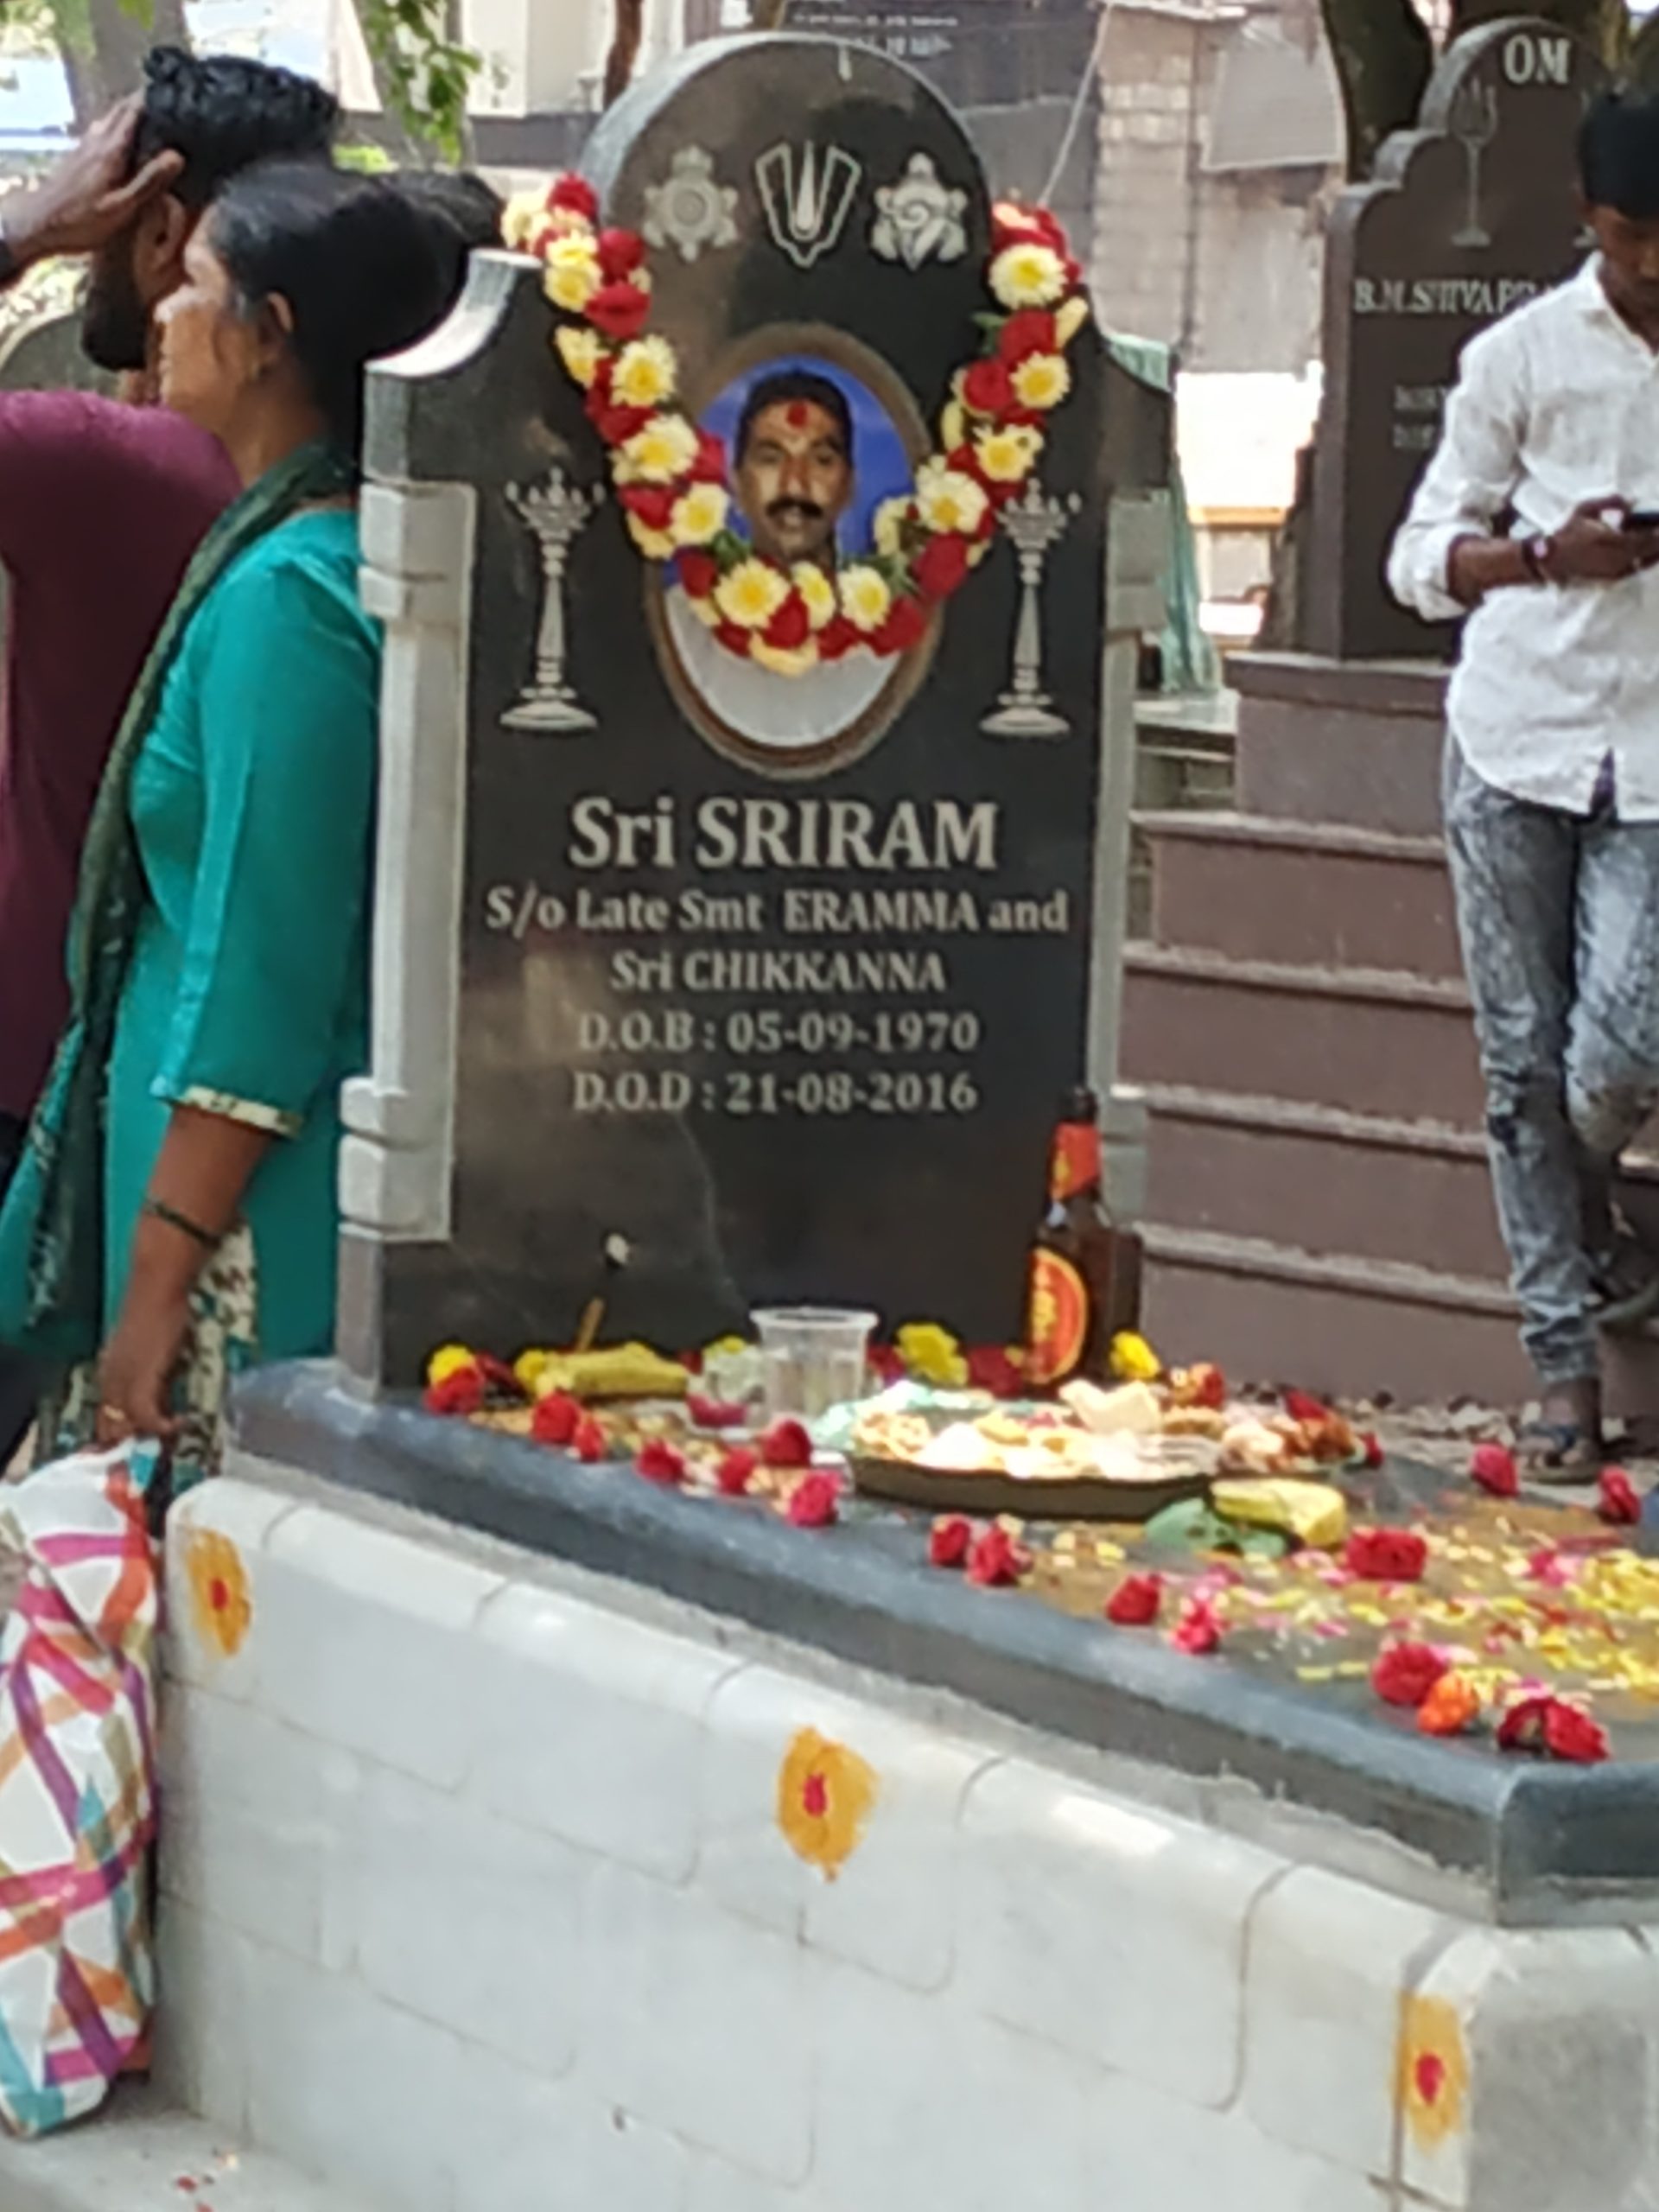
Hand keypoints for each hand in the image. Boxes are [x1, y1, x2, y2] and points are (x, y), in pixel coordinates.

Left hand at [1, 97, 183, 268]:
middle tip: (165, 102)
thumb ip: (149, 181)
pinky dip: (117, 126)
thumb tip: (177, 155)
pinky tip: (124, 138)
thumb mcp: (122, 207)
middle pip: (120, 109)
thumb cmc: (84, 220)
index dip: (151, 99)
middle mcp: (98, 139)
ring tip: (150, 116)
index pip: (133, 111)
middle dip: (141, 101)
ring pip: (110, 118)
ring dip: (128, 112)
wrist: (40, 222)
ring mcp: (85, 145)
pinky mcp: (78, 154)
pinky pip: (102, 130)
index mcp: (112, 149)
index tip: (172, 93)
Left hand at [94, 1284, 188, 1448]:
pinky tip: (180, 1424)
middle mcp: (110, 1380)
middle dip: (128, 1442)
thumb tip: (163, 1392)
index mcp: (110, 1371)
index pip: (106, 1412)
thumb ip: (151, 1370)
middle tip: (155, 1451)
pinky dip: (162, 1425)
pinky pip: (146, 1417)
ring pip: (124, 1425)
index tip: (137, 1444)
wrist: (158, 1289)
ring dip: (146, 1437)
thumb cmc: (158, 1308)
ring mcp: (123, 1382)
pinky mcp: (140, 1381)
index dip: (118, 1432)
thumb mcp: (149, 1346)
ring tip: (170, 1438)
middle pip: (110, 1424)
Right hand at [1545, 497, 1658, 584]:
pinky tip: (1644, 556)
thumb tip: (1633, 502)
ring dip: (1653, 554)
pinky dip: (1641, 562)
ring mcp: (1614, 573)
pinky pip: (1632, 571)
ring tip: (1656, 547)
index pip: (1648, 537)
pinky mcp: (1608, 581)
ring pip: (1642, 563)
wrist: (1545, 560)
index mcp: (1613, 540)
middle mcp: (1617, 560)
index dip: (1657, 531)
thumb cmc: (1563, 532)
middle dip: (1657, 543)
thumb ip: (1611, 501)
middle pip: (1649, 552)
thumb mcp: (1584, 508)